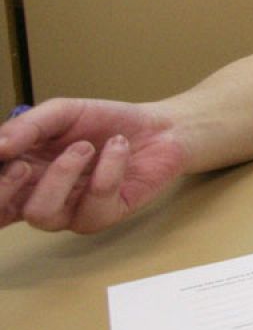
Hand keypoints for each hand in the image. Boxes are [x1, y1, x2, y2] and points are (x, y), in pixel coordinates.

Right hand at [0, 99, 185, 232]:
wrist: (160, 127)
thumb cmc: (104, 122)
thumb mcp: (61, 113)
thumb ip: (26, 127)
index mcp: (20, 174)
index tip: (1, 153)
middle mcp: (39, 197)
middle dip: (1, 190)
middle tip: (22, 165)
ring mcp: (70, 212)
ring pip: (41, 215)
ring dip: (60, 174)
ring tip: (85, 147)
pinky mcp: (104, 216)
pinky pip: (94, 203)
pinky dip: (108, 168)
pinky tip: (118, 146)